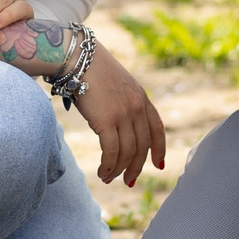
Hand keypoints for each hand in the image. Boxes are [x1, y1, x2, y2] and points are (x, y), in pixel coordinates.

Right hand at [72, 42, 167, 186]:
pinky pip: (112, 152)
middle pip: (143, 146)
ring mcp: (124, 114)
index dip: (159, 149)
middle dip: (136, 167)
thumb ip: (124, 102)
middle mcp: (137, 107)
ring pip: (127, 152)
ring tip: (109, 178)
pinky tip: (102, 172)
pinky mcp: (107, 121)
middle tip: (129, 181)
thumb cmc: (91, 69)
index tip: (158, 164)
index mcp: (142, 98)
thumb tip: (118, 125)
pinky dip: (108, 166)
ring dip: (119, 170)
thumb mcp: (117, 84)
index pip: (157, 128)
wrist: (79, 57)